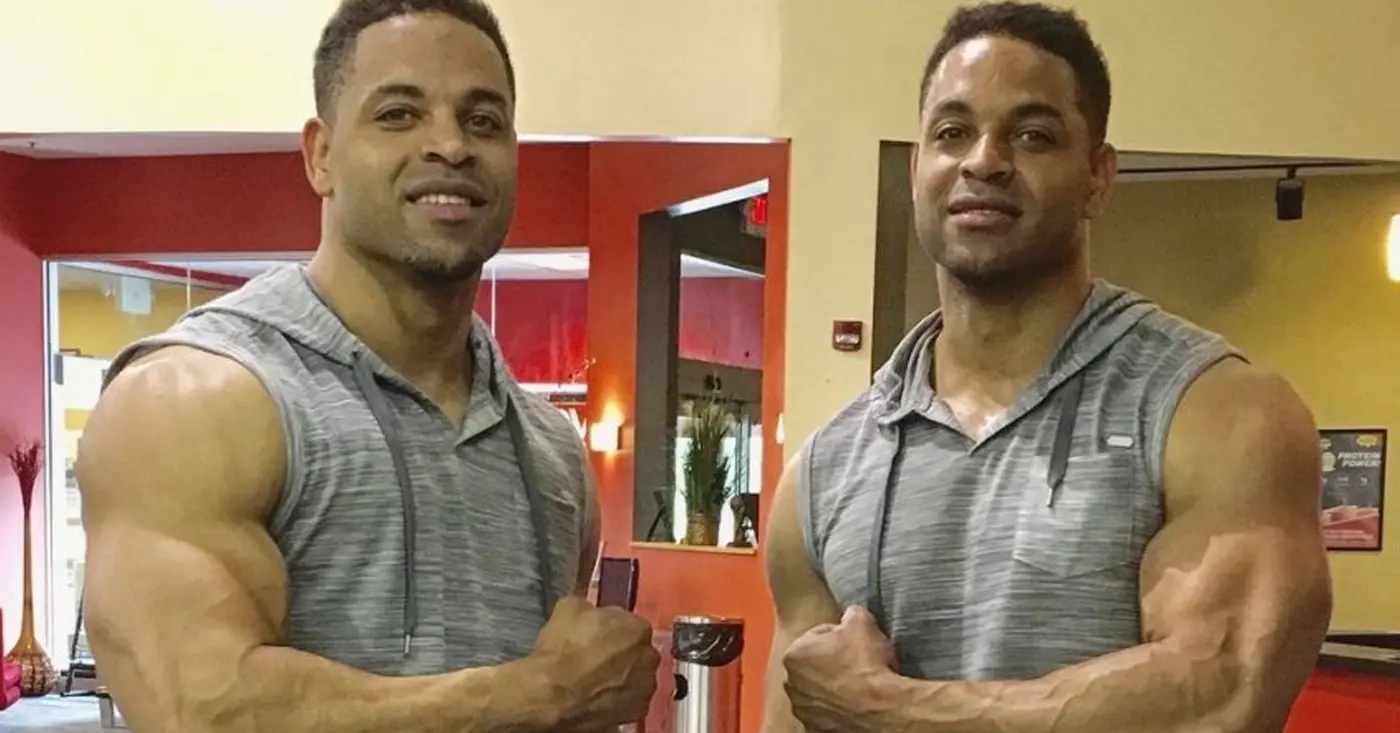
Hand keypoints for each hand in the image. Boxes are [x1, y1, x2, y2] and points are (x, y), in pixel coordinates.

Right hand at [532, 596, 659, 730]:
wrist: (555, 695)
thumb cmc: (563, 649)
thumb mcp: (568, 609)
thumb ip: (588, 604)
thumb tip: (589, 606)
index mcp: (638, 627)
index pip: (627, 623)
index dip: (609, 629)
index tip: (595, 635)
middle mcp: (650, 656)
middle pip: (636, 650)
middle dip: (620, 652)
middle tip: (595, 658)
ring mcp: (646, 686)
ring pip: (635, 676)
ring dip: (621, 676)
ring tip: (596, 680)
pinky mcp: (638, 711)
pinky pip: (630, 699)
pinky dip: (619, 698)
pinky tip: (599, 697)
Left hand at [781, 606, 897, 732]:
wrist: (881, 708)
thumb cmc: (867, 664)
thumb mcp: (862, 622)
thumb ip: (851, 613)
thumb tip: (852, 615)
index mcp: (794, 654)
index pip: (817, 637)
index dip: (839, 637)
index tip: (854, 643)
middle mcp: (790, 684)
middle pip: (814, 665)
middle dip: (831, 662)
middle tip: (856, 663)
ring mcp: (802, 710)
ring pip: (818, 691)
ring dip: (833, 687)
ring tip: (857, 685)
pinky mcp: (814, 729)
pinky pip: (825, 713)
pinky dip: (837, 709)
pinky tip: (855, 703)